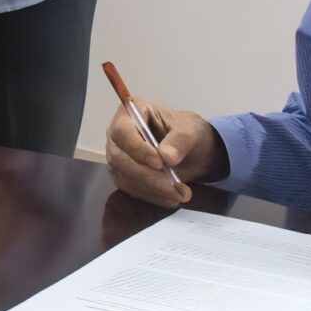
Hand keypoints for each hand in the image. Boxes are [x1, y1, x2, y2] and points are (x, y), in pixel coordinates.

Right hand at [102, 96, 223, 207]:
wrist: (192, 152)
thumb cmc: (188, 132)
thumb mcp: (191, 130)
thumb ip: (180, 140)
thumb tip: (166, 156)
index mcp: (132, 112)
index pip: (123, 131)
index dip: (137, 148)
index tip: (159, 162)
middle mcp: (118, 134)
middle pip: (119, 157)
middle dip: (146, 175)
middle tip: (172, 185)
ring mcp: (118, 155)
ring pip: (124, 176)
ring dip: (151, 189)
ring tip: (178, 194)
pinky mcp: (123, 175)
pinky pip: (130, 189)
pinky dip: (151, 196)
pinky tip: (170, 198)